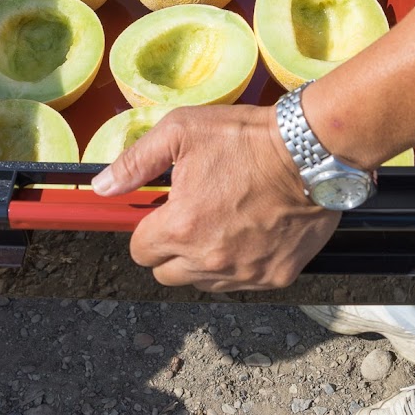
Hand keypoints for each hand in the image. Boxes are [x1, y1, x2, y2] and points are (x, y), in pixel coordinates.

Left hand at [92, 104, 338, 291]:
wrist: (312, 151)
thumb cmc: (246, 137)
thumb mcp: (181, 131)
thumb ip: (136, 163)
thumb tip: (102, 187)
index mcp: (181, 227)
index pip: (140, 251)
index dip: (147, 229)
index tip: (162, 212)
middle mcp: (209, 259)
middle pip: (167, 274)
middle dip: (171, 249)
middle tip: (193, 215)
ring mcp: (244, 273)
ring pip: (203, 283)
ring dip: (203, 260)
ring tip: (223, 221)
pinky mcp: (276, 276)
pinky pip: (242, 283)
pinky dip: (241, 264)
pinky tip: (251, 232)